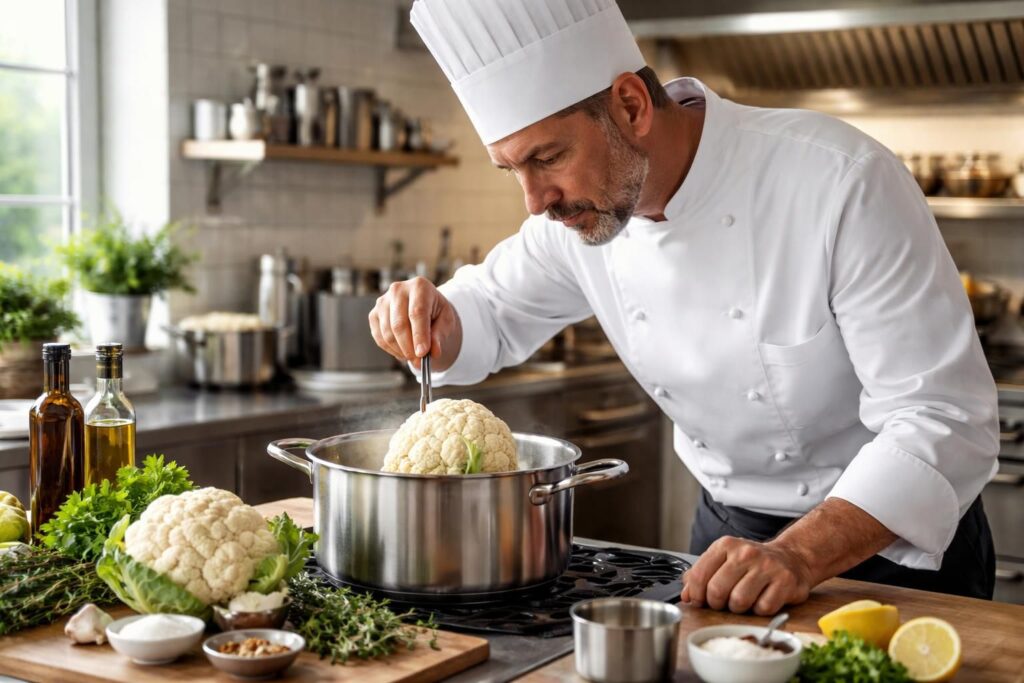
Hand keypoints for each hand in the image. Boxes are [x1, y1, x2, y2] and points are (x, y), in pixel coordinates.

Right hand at [368, 277, 460, 369]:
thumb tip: (433, 352)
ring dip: (401, 350)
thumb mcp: (446, 320)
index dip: (419, 335)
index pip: (417, 313)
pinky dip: (391, 349)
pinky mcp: (374, 314)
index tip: (422, 354)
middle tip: (419, 362)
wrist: (423, 305)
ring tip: (414, 356)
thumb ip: (439, 335)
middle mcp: (398, 290)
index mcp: (419, 286)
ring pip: (387, 333)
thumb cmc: (435, 311)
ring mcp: (382, 301)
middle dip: (409, 347)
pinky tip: (403, 351)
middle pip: (399, 324)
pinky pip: (379, 337)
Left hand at [680, 536, 812, 615]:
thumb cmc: (752, 563)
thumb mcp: (723, 560)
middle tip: (723, 602)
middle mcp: (746, 552)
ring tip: (743, 599)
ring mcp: (767, 566)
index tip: (699, 600)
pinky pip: (763, 608)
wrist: (791, 558)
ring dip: (738, 608)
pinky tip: (761, 600)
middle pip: (717, 591)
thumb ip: (700, 575)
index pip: (700, 575)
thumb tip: (685, 595)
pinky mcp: (785, 582)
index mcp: (726, 545)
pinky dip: (759, 610)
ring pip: (739, 602)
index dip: (696, 594)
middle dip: (717, 603)